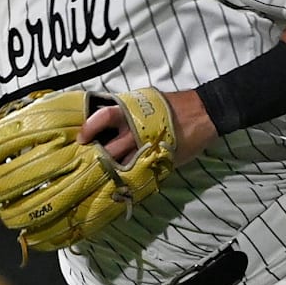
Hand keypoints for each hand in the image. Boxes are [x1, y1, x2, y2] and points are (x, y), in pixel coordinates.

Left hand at [78, 89, 216, 165]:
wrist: (204, 114)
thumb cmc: (173, 106)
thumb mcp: (147, 101)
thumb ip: (127, 110)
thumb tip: (106, 120)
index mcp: (132, 111)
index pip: (104, 117)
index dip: (90, 128)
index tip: (82, 139)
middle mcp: (136, 130)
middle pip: (109, 148)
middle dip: (98, 157)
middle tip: (89, 164)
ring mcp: (147, 148)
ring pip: (122, 164)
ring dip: (112, 171)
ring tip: (104, 176)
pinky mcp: (158, 162)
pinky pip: (139, 173)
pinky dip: (129, 178)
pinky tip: (123, 183)